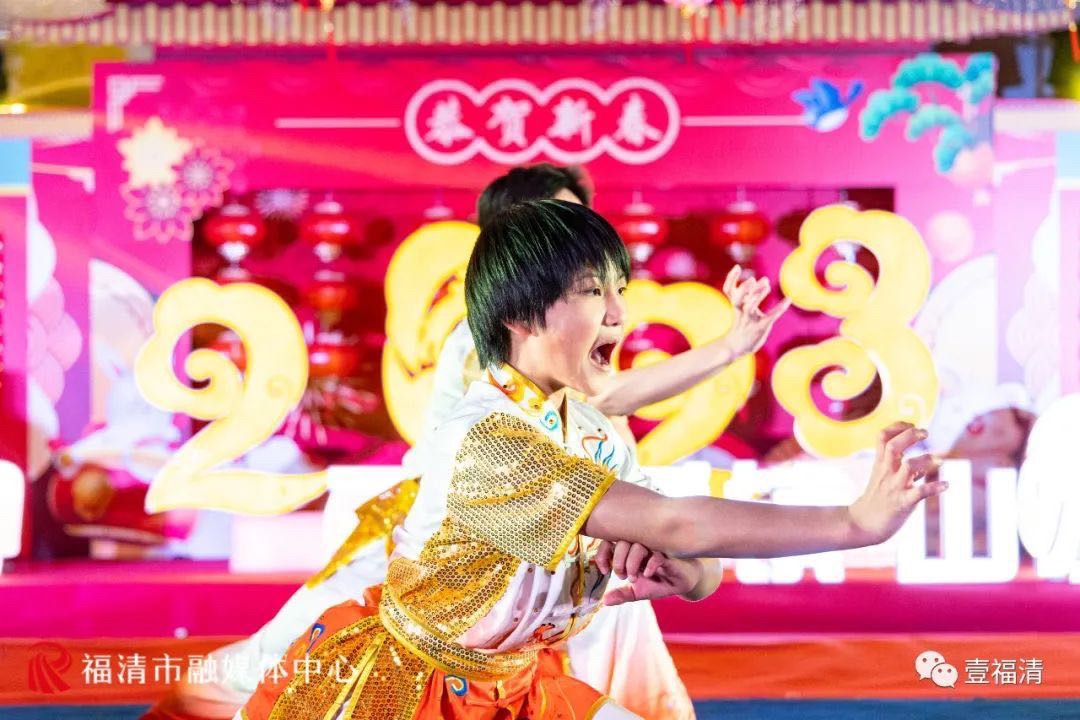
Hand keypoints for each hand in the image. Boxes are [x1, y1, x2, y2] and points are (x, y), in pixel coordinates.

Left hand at [595, 540, 703, 605]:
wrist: (681, 583)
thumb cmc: (658, 583)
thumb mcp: (636, 591)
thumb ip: (621, 594)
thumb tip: (605, 601)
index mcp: (628, 551)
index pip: (609, 542)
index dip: (602, 554)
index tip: (603, 571)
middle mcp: (639, 546)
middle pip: (622, 542)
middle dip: (618, 561)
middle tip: (623, 576)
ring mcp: (654, 548)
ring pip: (637, 546)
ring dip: (632, 563)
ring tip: (634, 578)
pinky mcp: (668, 554)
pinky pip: (656, 554)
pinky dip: (649, 565)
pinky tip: (647, 575)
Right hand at [720, 266, 790, 357]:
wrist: (737, 346)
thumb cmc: (742, 324)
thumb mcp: (741, 308)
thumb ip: (747, 294)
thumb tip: (757, 280)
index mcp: (735, 305)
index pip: (729, 290)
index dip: (731, 279)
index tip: (737, 267)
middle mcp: (740, 312)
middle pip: (738, 299)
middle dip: (744, 289)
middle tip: (752, 279)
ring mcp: (750, 320)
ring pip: (750, 307)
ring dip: (757, 296)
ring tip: (766, 284)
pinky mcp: (761, 327)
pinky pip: (770, 316)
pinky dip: (779, 307)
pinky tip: (788, 299)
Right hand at [848, 422, 946, 544]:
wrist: (863, 524)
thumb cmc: (877, 500)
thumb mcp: (884, 478)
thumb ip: (902, 468)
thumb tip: (925, 461)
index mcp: (880, 464)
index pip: (882, 437)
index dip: (897, 426)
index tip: (911, 424)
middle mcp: (886, 472)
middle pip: (893, 446)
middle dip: (910, 435)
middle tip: (925, 433)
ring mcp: (894, 487)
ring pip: (909, 466)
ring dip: (926, 460)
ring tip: (939, 461)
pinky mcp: (903, 503)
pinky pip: (920, 493)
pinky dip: (935, 487)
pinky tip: (946, 485)